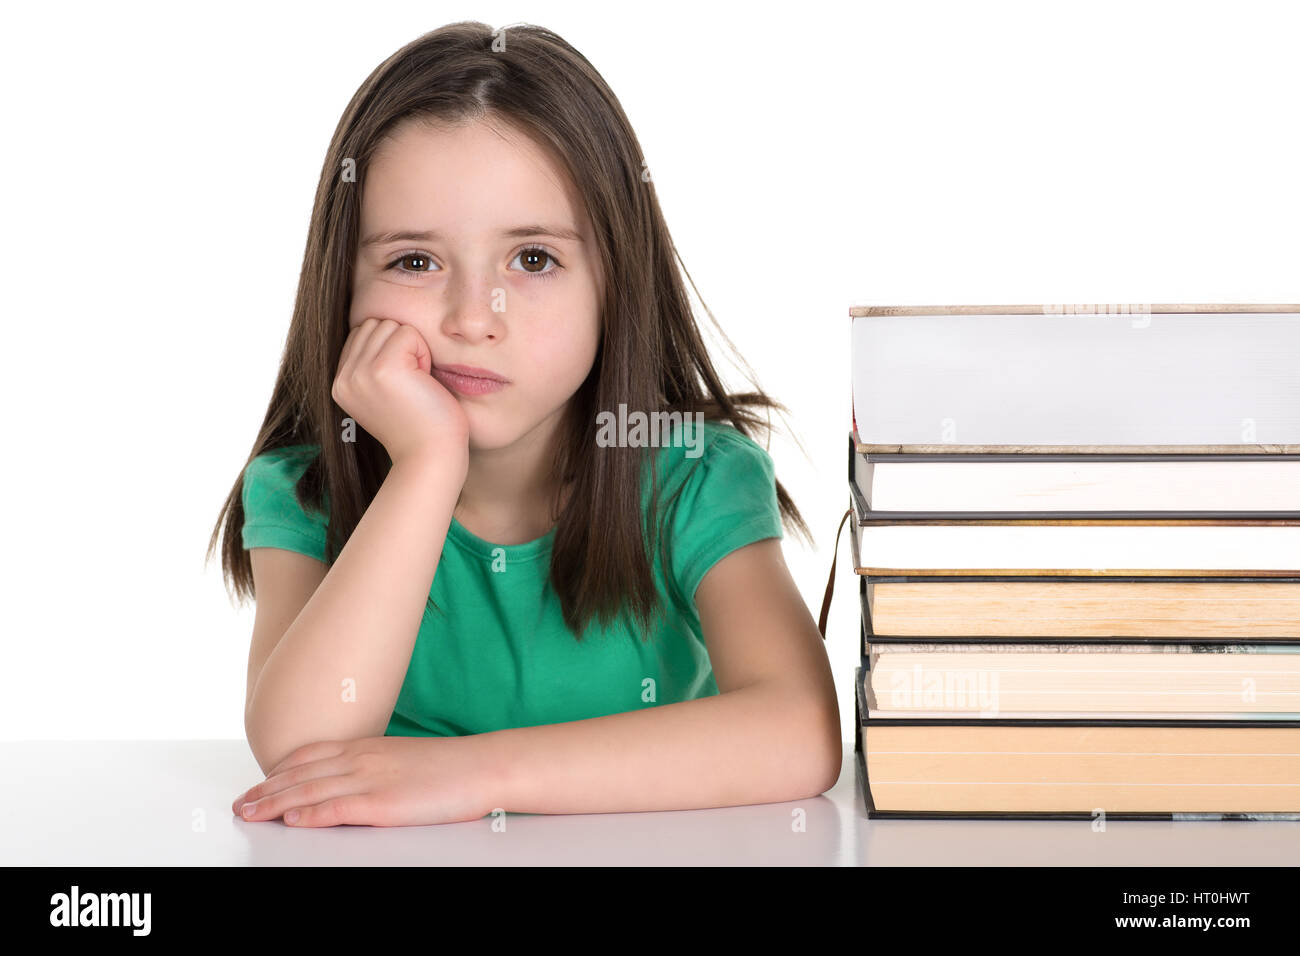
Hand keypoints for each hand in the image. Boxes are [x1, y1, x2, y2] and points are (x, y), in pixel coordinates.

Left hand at [231, 735, 501, 826]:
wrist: (482, 766)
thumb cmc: (451, 767)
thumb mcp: (404, 760)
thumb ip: (375, 768)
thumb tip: (353, 783)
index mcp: (367, 747)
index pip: (309, 756)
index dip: (278, 771)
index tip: (258, 783)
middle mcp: (362, 759)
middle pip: (300, 774)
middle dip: (265, 790)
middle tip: (240, 803)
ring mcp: (370, 779)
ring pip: (309, 791)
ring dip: (274, 803)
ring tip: (249, 813)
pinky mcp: (382, 802)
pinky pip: (336, 808)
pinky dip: (308, 815)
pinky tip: (290, 821)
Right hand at [332, 317, 469, 467]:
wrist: (431, 457)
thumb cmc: (421, 426)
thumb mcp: (384, 394)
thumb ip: (371, 364)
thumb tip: (380, 325)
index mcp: (340, 384)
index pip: (362, 334)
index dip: (391, 350)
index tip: (403, 385)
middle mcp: (344, 378)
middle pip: (375, 324)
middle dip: (401, 346)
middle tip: (413, 384)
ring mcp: (360, 372)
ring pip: (390, 325)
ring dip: (413, 349)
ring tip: (417, 384)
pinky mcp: (382, 368)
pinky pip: (408, 332)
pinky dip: (424, 353)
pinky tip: (423, 382)